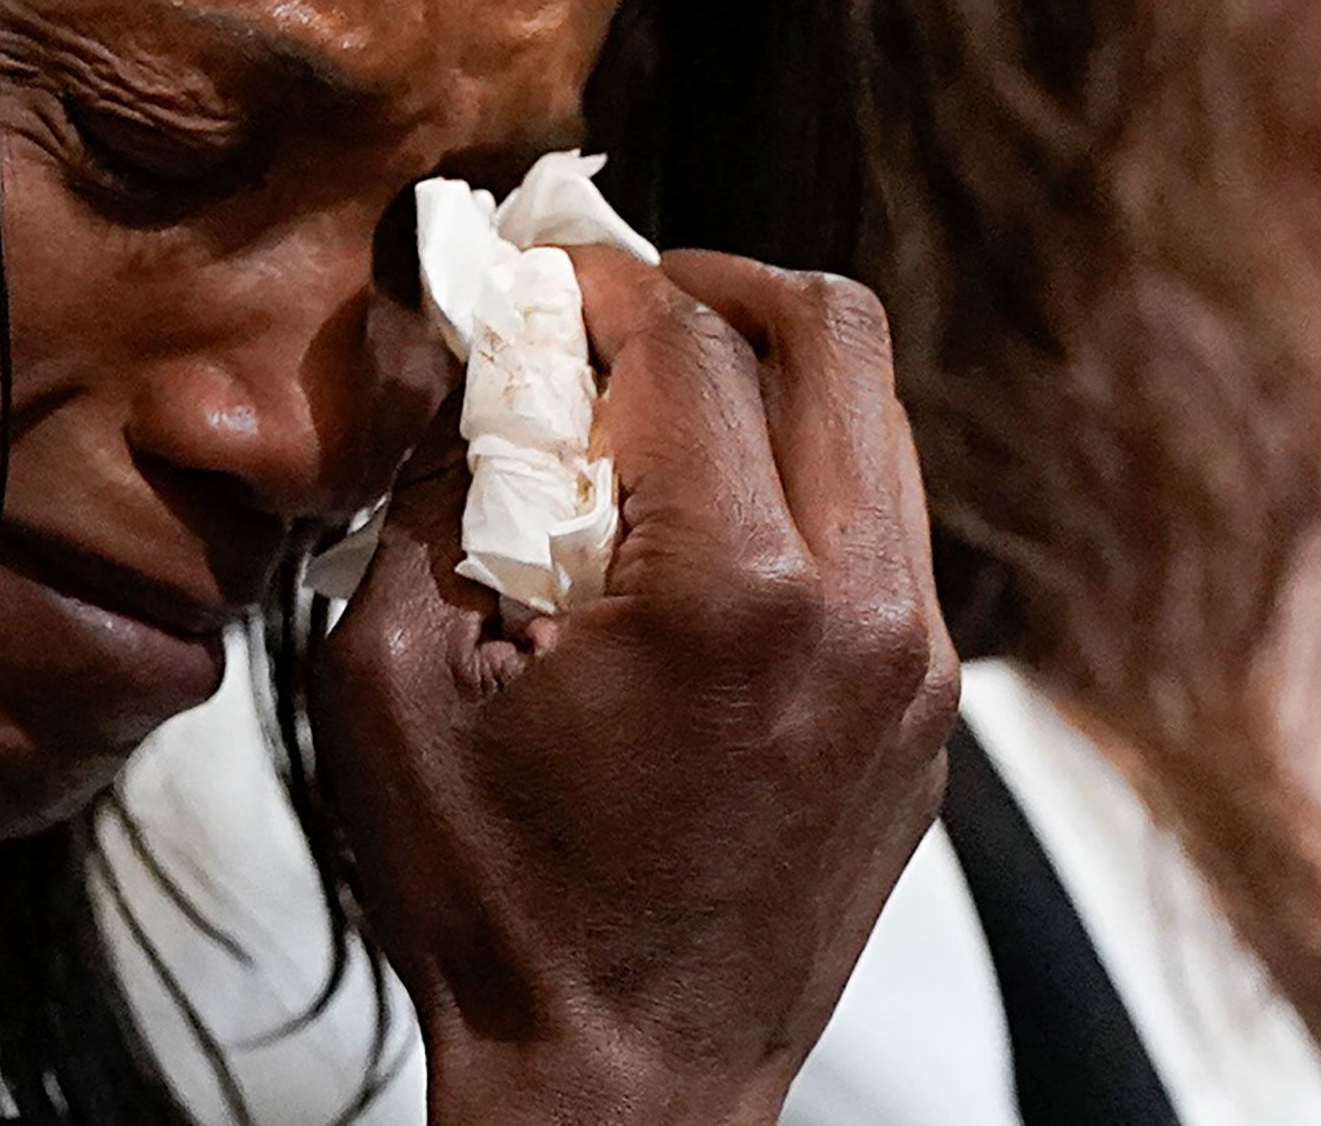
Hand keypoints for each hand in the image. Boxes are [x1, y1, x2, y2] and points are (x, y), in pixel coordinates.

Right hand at [312, 249, 956, 1125]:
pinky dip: (810, 479)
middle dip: (716, 285)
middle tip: (623, 305)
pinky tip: (716, 523)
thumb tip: (477, 377)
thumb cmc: (502, 909)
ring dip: (772, 379)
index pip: (690, 342)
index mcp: (734, 593)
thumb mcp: (392, 683)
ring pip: (878, 422)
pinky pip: (890, 526)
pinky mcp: (928, 711)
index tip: (544, 276)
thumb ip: (431, 497)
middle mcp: (860, 609)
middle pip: (834, 334)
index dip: (602, 280)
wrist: (625, 1088)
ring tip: (665, 412)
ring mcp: (915, 664)